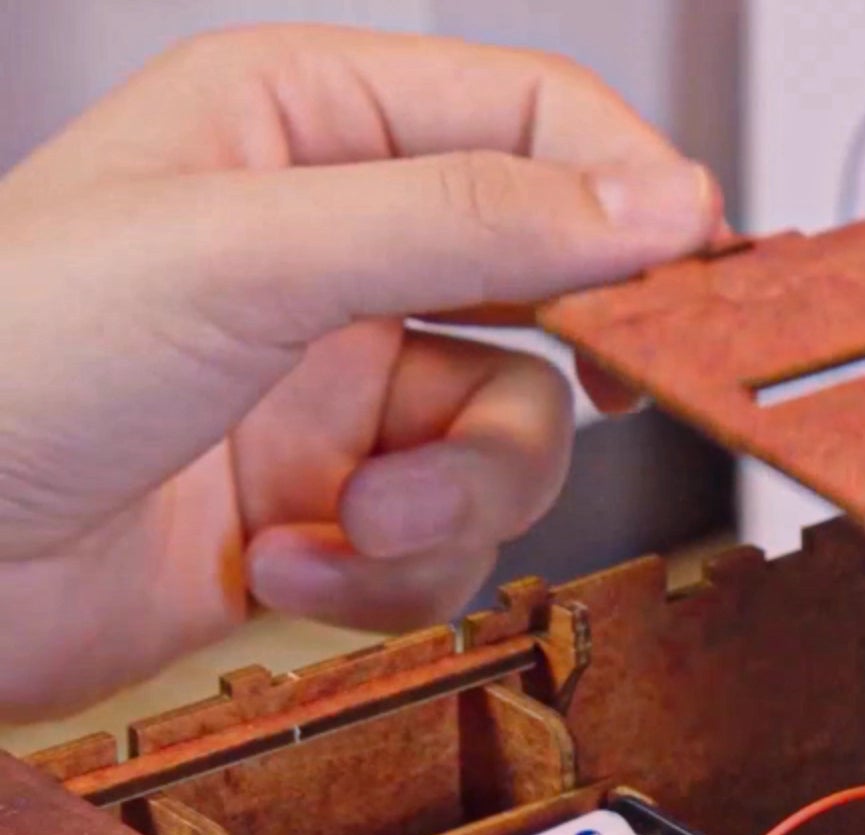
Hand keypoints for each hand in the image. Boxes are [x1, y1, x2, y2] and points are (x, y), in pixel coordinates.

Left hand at [0, 28, 726, 723]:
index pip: (532, 121)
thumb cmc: (9, 363)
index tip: (691, 272)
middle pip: (551, 308)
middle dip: (542, 393)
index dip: (627, 193)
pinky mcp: (333, 513)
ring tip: (357, 522)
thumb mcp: (252, 253)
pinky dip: (389, 578)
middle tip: (556, 412)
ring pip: (513, 448)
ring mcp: (338, 392)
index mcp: (306, 128)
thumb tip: (643, 201)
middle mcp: (338, 256)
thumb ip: (467, 220)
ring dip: (451, 510)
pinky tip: (289, 566)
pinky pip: (449, 550)